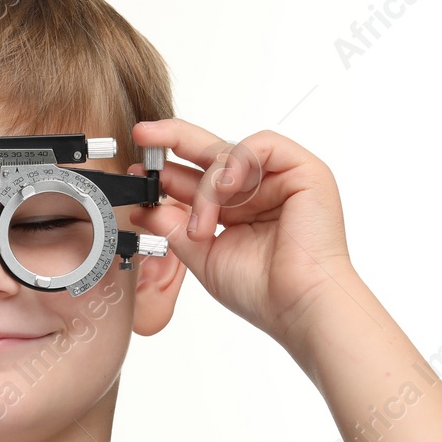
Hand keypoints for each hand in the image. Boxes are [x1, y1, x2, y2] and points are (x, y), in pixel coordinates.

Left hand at [125, 118, 355, 342]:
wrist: (300, 307)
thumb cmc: (264, 292)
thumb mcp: (203, 255)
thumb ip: (174, 228)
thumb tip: (143, 209)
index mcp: (240, 210)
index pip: (200, 178)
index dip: (168, 172)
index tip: (136, 171)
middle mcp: (262, 190)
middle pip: (213, 153)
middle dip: (174, 140)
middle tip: (143, 134)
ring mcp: (283, 178)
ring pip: (229, 154)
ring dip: (205, 187)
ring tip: (200, 225)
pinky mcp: (304, 170)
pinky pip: (261, 145)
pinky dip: (235, 164)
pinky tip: (223, 189)